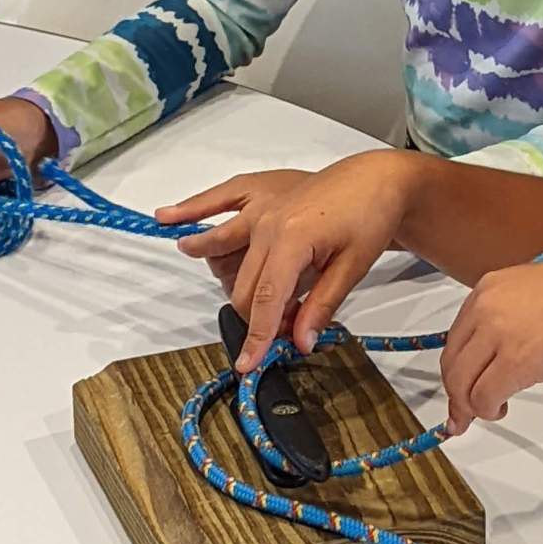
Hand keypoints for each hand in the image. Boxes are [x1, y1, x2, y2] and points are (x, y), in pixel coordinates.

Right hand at [156, 151, 412, 371]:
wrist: (376, 179)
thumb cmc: (369, 218)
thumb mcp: (352, 267)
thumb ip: (321, 306)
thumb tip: (299, 343)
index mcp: (293, 239)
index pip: (265, 299)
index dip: (258, 336)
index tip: (248, 365)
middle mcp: (267, 221)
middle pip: (244, 286)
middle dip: (260, 317)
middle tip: (290, 329)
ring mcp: (259, 204)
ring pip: (224, 253)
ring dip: (229, 281)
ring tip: (248, 299)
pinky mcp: (257, 191)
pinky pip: (217, 200)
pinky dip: (191, 210)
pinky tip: (166, 218)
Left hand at [440, 252, 542, 434]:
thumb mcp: (542, 291)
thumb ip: (516, 313)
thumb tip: (503, 347)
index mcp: (492, 286)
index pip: (456, 335)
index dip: (456, 365)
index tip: (459, 383)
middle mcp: (489, 306)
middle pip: (452, 361)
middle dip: (456, 392)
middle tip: (463, 412)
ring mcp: (500, 332)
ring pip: (461, 384)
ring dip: (470, 405)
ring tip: (488, 412)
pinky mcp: (516, 361)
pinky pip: (483, 397)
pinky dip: (487, 411)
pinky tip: (501, 409)